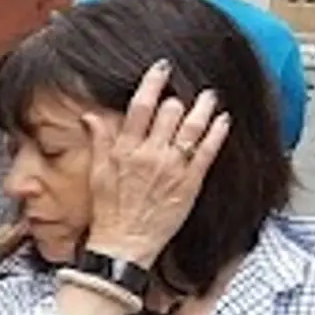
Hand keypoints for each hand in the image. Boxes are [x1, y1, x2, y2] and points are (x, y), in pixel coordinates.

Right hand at [83, 61, 228, 262]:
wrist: (123, 246)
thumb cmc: (109, 213)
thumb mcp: (96, 174)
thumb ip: (98, 142)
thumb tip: (92, 116)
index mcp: (124, 149)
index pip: (140, 106)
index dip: (153, 83)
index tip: (161, 69)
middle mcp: (149, 154)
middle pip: (169, 112)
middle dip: (178, 98)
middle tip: (186, 90)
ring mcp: (172, 167)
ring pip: (192, 127)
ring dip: (203, 107)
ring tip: (210, 97)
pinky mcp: (190, 182)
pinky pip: (207, 151)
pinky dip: (217, 133)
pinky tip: (222, 121)